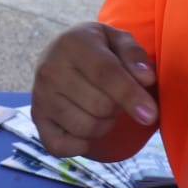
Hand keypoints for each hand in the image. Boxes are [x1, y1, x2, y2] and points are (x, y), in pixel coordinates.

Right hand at [32, 23, 157, 156]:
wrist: (61, 54)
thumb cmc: (97, 49)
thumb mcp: (118, 40)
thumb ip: (134, 55)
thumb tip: (146, 79)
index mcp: (72, 43)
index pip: (105, 74)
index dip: (130, 95)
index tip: (150, 114)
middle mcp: (50, 69)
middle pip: (100, 106)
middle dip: (118, 107)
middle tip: (114, 96)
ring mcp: (40, 96)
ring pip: (85, 128)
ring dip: (104, 125)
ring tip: (100, 107)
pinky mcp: (36, 119)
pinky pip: (60, 147)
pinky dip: (80, 145)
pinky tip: (85, 129)